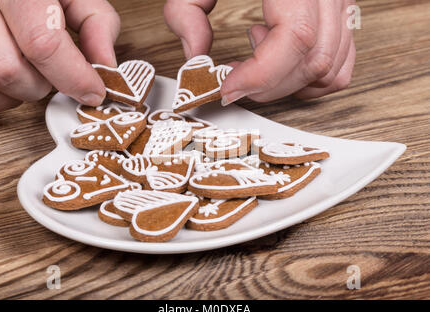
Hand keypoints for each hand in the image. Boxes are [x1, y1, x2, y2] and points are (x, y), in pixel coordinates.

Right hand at [0, 0, 120, 125]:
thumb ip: (96, 23)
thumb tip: (106, 66)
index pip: (41, 43)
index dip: (74, 77)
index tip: (93, 92)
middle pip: (8, 71)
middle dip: (40, 86)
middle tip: (52, 74)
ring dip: (14, 95)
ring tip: (27, 72)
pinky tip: (6, 86)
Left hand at [164, 0, 355, 104]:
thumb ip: (186, 11)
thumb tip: (196, 60)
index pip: (297, 36)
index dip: (262, 74)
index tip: (228, 87)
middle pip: (313, 61)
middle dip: (267, 85)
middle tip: (234, 79)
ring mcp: (341, 3)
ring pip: (328, 69)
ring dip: (286, 81)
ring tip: (256, 52)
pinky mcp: (342, 15)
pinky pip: (340, 64)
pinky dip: (308, 79)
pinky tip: (280, 59)